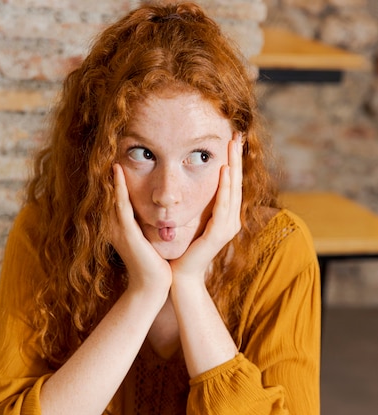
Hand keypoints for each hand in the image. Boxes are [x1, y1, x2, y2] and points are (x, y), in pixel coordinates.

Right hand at [110, 164, 171, 294]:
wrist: (154, 286)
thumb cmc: (156, 264)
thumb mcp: (149, 238)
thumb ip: (148, 222)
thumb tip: (157, 207)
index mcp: (121, 226)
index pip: (116, 196)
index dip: (114, 177)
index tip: (115, 155)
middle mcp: (115, 226)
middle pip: (109, 193)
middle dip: (108, 172)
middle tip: (106, 145)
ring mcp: (119, 229)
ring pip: (112, 196)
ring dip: (110, 174)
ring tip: (108, 151)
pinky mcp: (126, 233)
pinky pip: (121, 206)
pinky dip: (118, 189)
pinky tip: (117, 172)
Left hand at [170, 133, 242, 281]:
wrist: (181, 274)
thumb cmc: (184, 250)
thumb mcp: (193, 221)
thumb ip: (199, 206)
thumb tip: (192, 183)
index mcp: (226, 217)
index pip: (231, 184)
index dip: (233, 162)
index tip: (232, 139)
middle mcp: (231, 221)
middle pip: (236, 183)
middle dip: (236, 158)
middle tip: (237, 135)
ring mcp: (228, 228)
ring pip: (233, 191)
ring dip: (233, 167)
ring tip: (232, 147)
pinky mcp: (219, 234)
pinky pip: (223, 206)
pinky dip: (225, 188)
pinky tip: (224, 172)